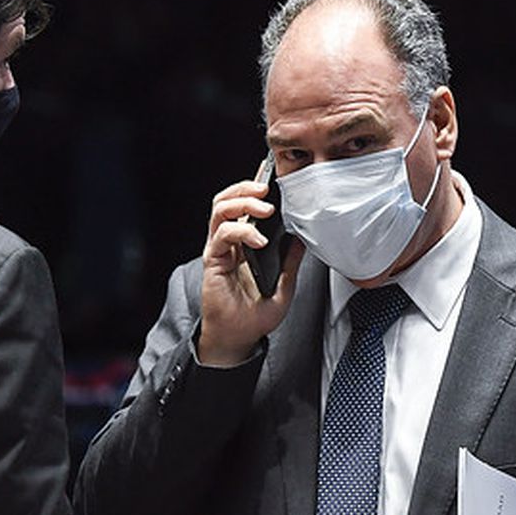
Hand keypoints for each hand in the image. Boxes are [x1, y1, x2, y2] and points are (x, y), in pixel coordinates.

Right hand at [197, 178, 305, 366]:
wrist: (239, 338)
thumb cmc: (255, 315)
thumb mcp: (285, 286)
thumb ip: (291, 261)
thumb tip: (302, 238)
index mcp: (245, 243)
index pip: (246, 206)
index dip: (254, 188)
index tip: (271, 176)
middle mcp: (229, 242)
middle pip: (228, 199)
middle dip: (246, 188)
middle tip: (267, 189)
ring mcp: (219, 249)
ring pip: (221, 209)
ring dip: (243, 202)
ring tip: (264, 208)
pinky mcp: (213, 260)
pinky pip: (222, 235)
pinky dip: (242, 231)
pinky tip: (259, 240)